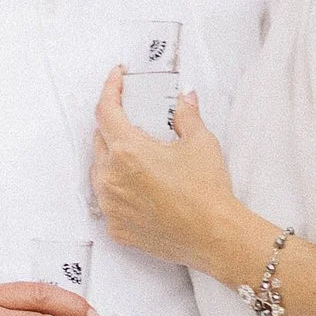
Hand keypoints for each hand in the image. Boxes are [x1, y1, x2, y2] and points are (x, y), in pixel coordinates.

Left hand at [92, 72, 244, 271]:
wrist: (215, 237)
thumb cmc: (207, 192)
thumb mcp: (201, 143)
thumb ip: (186, 116)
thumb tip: (185, 100)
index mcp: (127, 150)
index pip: (106, 110)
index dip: (110, 89)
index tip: (117, 78)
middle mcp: (111, 178)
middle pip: (99, 140)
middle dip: (114, 126)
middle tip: (135, 123)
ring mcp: (111, 206)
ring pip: (99, 171)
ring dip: (112, 159)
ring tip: (137, 158)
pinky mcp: (116, 227)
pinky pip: (108, 201)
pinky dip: (118, 189)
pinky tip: (139, 188)